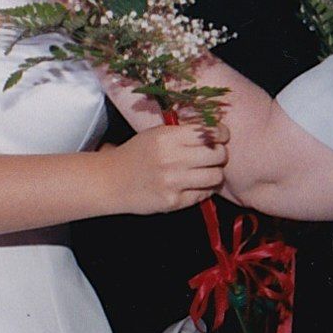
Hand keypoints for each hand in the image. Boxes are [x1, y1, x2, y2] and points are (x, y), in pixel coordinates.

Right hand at [104, 121, 228, 214]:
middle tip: (214, 155)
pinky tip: (195, 184)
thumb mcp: (157, 134)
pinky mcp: (173, 202)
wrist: (110, 181)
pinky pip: (204, 194)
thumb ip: (184, 132)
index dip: (222, 134)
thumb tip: (217, 130)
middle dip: (220, 154)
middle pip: (218, 155)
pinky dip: (204, 189)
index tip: (221, 136)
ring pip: (216, 176)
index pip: (211, 132)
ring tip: (206, 171)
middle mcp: (172, 158)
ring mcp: (173, 182)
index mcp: (168, 136)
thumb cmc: (136, 154)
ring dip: (215, 173)